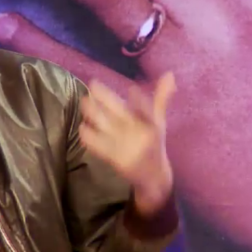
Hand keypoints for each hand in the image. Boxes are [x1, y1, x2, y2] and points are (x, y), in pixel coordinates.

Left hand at [81, 73, 176, 214]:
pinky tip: (82, 127)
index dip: (140, 102)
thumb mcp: (160, 121)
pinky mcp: (115, 160)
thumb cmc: (154, 144)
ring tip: (83, 101)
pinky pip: (100, 148)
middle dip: (107, 100)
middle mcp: (140, 137)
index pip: (147, 113)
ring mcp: (127, 149)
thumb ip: (162, 98)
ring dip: (94, 114)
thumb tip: (169, 74)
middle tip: (93, 84)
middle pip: (122, 116)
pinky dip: (91, 138)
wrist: (153, 177)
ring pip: (107, 128)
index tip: (132, 89)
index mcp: (152, 127)